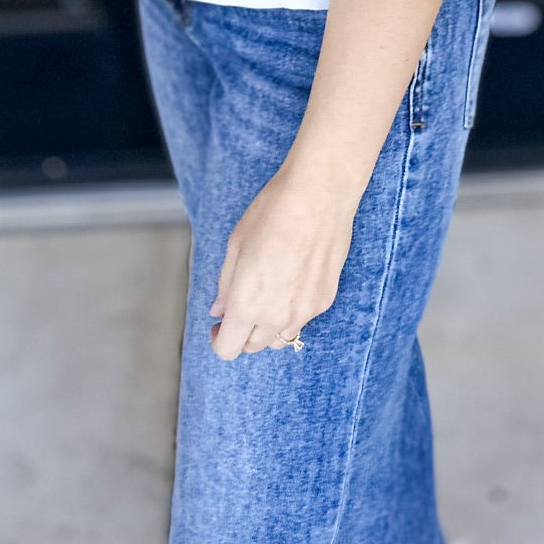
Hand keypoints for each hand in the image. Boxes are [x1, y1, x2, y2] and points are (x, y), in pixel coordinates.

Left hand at [209, 165, 356, 359]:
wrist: (319, 195)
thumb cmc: (273, 212)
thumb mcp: (236, 244)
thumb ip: (226, 285)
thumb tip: (219, 310)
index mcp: (247, 303)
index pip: (228, 349)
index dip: (219, 339)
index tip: (219, 323)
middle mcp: (276, 316)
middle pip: (253, 347)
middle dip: (242, 332)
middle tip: (242, 304)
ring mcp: (304, 312)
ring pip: (280, 339)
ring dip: (268, 327)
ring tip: (268, 294)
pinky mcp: (324, 301)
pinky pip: (302, 320)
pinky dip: (292, 311)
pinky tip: (292, 280)